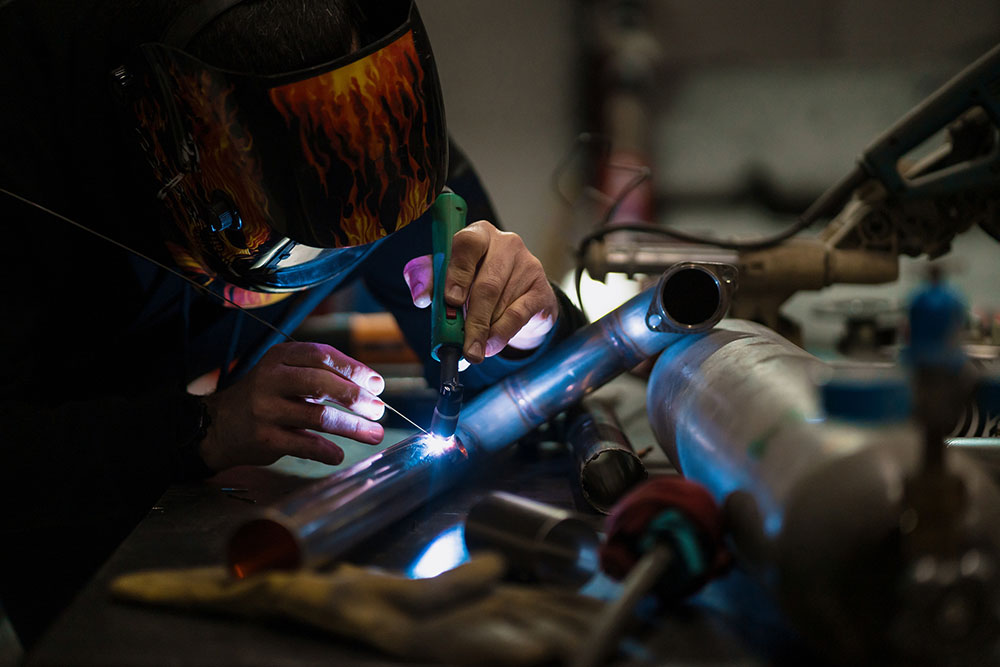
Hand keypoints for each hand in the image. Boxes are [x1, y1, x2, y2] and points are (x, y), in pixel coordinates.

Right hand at [198, 342, 385, 469]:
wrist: (218, 425)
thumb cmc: (266, 397)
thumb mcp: (286, 375)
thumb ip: (322, 376)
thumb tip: (372, 389)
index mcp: (280, 357)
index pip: (322, 355)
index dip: (354, 369)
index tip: (378, 385)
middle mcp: (270, 379)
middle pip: (322, 384)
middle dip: (357, 398)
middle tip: (379, 410)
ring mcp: (265, 409)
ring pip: (318, 416)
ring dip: (353, 427)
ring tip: (375, 434)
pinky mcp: (264, 437)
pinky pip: (305, 445)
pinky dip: (327, 451)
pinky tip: (339, 454)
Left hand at [403, 221, 557, 362]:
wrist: (518, 296)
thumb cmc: (475, 283)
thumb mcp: (449, 277)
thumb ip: (429, 281)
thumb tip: (421, 298)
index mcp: (478, 234)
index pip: (467, 244)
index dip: (458, 273)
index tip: (451, 300)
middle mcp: (506, 243)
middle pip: (487, 284)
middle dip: (472, 320)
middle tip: (464, 346)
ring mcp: (528, 264)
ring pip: (501, 303)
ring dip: (485, 331)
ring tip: (474, 349)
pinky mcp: (542, 288)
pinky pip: (519, 314)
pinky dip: (502, 333)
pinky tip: (492, 345)